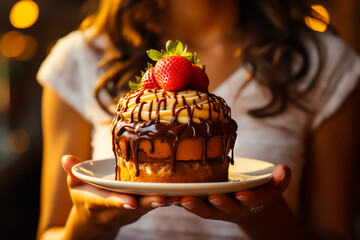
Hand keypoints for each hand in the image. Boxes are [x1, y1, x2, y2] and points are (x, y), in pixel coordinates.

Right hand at [61, 155, 177, 238]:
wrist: (95, 221)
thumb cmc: (84, 198)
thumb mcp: (75, 186)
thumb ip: (73, 172)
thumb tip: (65, 158)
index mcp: (100, 202)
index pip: (109, 202)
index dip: (119, 202)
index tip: (130, 202)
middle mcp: (119, 208)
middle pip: (136, 206)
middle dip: (149, 203)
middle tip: (163, 199)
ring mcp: (133, 209)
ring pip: (151, 205)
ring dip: (166, 201)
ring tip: (181, 195)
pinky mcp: (144, 206)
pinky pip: (158, 202)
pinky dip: (171, 198)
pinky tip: (186, 191)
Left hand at [179, 164, 290, 223]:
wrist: (251, 207)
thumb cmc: (261, 192)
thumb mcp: (273, 186)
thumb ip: (280, 179)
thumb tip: (285, 169)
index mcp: (252, 203)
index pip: (252, 202)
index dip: (249, 199)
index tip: (242, 193)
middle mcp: (234, 208)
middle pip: (224, 209)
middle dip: (214, 204)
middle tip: (203, 197)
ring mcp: (219, 208)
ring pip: (204, 209)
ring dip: (192, 204)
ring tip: (178, 198)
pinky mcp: (206, 205)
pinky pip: (193, 203)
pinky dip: (181, 200)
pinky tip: (168, 193)